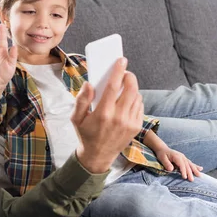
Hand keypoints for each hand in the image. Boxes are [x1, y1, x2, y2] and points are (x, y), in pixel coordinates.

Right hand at [71, 58, 142, 172]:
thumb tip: (89, 84)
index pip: (114, 86)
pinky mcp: (136, 127)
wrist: (98, 156)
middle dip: (129, 76)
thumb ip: (81, 100)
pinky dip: (135, 99)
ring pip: (137, 97)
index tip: (121, 60)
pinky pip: (140, 106)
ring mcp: (130, 123)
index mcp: (103, 113)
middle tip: (124, 72)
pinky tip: (127, 99)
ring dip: (133, 87)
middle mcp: (119, 118)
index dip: (118, 71)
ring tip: (125, 85)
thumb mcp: (76, 118)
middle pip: (131, 89)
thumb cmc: (85, 134)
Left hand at [155, 147, 202, 180]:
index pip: (181, 165)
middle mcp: (182, 157)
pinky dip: (196, 166)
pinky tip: (201, 169)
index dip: (183, 171)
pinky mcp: (184, 159)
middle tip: (191, 180)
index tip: (184, 177)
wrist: (163, 149)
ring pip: (190, 164)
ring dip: (195, 170)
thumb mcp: (162, 158)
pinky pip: (191, 163)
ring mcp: (184, 158)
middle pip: (187, 165)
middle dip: (190, 173)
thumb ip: (166, 163)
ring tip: (199, 176)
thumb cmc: (162, 154)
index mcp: (177, 156)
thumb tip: (171, 169)